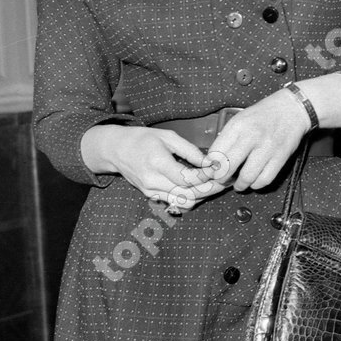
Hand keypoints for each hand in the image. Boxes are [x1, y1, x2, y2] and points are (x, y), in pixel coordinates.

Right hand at [80, 124, 219, 210]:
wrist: (116, 150)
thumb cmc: (142, 139)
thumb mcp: (168, 137)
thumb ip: (190, 151)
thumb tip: (209, 162)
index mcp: (157, 163)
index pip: (187, 178)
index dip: (206, 176)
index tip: (218, 169)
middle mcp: (153, 181)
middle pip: (189, 194)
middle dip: (210, 189)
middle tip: (224, 181)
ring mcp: (151, 191)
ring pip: (184, 203)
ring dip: (202, 196)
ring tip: (214, 185)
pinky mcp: (151, 196)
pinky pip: (176, 202)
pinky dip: (190, 197)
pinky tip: (199, 187)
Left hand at [181, 89, 310, 197]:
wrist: (292, 108)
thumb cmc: (263, 114)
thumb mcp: (240, 119)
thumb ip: (227, 138)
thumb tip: (215, 161)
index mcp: (238, 125)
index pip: (215, 153)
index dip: (211, 166)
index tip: (212, 170)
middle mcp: (252, 136)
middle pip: (227, 167)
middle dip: (222, 179)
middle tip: (223, 180)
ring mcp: (267, 147)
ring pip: (247, 177)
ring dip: (240, 185)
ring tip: (239, 184)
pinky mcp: (281, 156)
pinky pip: (265, 179)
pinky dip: (257, 184)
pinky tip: (254, 180)